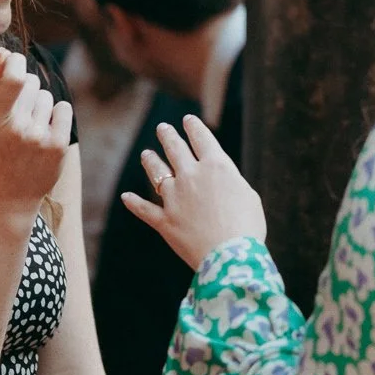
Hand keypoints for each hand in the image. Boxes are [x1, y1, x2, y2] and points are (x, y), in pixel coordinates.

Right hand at [0, 49, 71, 209]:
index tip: (15, 62)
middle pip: (32, 82)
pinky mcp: (58, 146)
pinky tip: (46, 131)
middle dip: (27, 90)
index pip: (14, 76)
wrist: (11, 194)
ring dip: (41, 106)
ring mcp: (39, 138)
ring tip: (30, 128)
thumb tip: (6, 53)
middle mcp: (17, 128)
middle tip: (19, 114)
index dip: (16, 62)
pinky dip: (57, 115)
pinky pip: (63, 108)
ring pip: (47, 96)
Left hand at [119, 117, 265, 270]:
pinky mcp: (164, 220)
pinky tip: (126, 197)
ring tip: (146, 154)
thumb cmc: (247, 226)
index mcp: (216, 166)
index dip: (194, 127)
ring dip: (151, 161)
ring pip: (157, 173)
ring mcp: (174, 197)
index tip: (188, 120)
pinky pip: (145, 209)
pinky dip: (134, 203)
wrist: (230, 255)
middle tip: (162, 128)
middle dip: (168, 136)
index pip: (201, 139)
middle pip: (175, 149)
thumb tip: (220, 181)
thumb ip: (230, 183)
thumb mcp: (248, 196)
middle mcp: (191, 176)